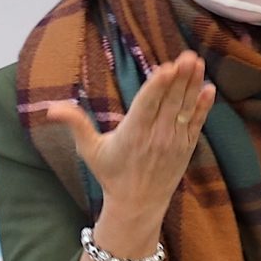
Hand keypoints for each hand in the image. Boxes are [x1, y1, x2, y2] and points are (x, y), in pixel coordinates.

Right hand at [46, 51, 215, 250]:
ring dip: (192, 85)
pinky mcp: (186, 148)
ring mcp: (174, 142)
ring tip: (197, 62)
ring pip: (185, 109)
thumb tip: (50, 108)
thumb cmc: (111, 173)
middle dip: (179, 78)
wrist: (138, 204)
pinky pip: (197, 124)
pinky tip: (209, 89)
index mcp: (132, 134)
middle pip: (169, 102)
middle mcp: (156, 137)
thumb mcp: (89, 150)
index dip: (158, 87)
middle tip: (187, 56)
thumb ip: (75, 125)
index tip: (166, 68)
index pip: (147, 106)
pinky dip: (203, 107)